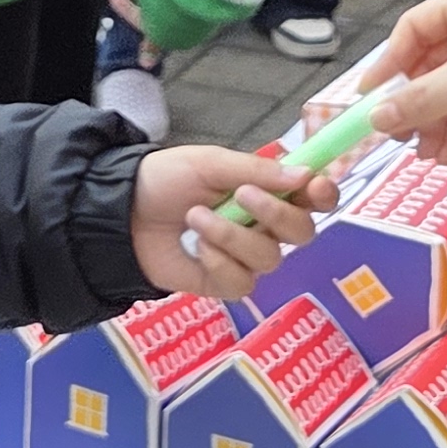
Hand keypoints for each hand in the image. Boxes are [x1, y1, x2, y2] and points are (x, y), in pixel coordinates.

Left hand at [129, 147, 339, 300]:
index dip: (324, 194)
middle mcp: (266, 226)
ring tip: (195, 216)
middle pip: (303, 232)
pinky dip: (219, 263)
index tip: (315, 187)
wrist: (121, 211)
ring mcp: (247, 258)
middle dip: (276, 214)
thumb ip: (258, 170)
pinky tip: (196, 248)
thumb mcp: (210, 163)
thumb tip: (305, 176)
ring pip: (270, 258)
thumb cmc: (167, 179)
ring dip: (232, 235)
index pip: (315, 198)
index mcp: (269, 191)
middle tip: (242, 196)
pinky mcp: (225, 284)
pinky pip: (243, 283)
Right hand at [363, 0, 446, 160]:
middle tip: (397, 136)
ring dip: (434, 124)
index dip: (388, 63)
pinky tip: (445, 157)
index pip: (413, 30)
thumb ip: (421, 100)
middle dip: (414, 104)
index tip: (369, 97)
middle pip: (429, 66)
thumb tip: (375, 119)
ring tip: (424, 156)